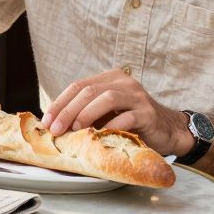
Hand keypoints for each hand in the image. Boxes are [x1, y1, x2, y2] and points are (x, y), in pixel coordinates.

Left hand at [40, 70, 192, 157]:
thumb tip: (55, 122)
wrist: (167, 130)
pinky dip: (111, 126)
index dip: (60, 103)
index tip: (46, 121)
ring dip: (87, 114)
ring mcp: (137, 96)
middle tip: (56, 129)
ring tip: (75, 129)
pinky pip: (128, 117)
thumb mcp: (106, 113)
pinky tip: (100, 135)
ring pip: (107, 98)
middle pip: (89, 91)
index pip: (78, 86)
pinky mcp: (148, 113)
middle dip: (68, 110)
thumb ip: (86, 112)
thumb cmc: (131, 123)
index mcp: (110, 78)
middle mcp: (123, 83)